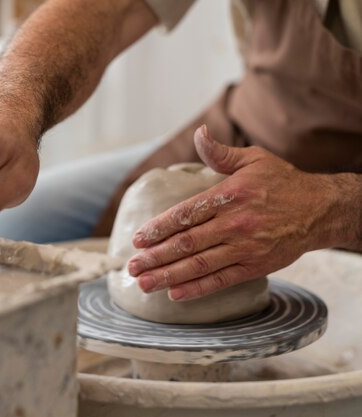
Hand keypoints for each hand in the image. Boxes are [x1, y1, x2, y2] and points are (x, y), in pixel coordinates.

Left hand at [127, 125, 341, 300]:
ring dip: (169, 276)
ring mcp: (245, 247)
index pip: (186, 214)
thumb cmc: (282, 182)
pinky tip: (175, 294)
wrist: (321, 209)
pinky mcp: (256, 265)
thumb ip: (220, 153)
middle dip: (156, 256)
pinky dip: (198, 288)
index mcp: (230, 195)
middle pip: (187, 243)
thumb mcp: (253, 159)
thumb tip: (198, 134)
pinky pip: (222, 280)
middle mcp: (235, 223)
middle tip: (132, 266)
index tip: (138, 238)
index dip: (159, 227)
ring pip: (200, 264)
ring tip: (144, 284)